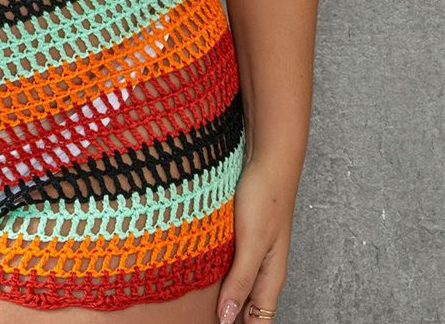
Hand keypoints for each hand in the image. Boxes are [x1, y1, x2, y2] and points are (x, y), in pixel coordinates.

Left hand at [214, 153, 299, 321]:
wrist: (267, 159)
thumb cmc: (265, 198)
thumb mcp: (252, 243)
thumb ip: (240, 281)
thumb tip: (228, 320)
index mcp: (271, 277)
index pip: (259, 320)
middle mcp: (263, 267)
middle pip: (248, 306)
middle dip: (230, 316)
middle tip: (200, 320)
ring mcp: (252, 250)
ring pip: (237, 285)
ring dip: (221, 296)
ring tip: (197, 305)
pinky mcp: (241, 234)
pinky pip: (229, 263)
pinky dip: (216, 272)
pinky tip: (198, 271)